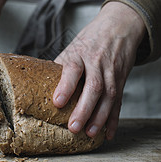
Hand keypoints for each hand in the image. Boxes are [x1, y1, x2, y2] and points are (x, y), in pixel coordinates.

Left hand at [53, 2, 145, 139]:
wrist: (119, 27)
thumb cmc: (90, 40)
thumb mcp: (73, 47)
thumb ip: (60, 67)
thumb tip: (39, 87)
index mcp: (81, 54)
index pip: (73, 69)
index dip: (65, 86)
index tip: (58, 102)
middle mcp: (97, 64)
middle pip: (93, 87)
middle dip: (84, 110)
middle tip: (73, 128)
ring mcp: (112, 73)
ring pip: (108, 97)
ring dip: (99, 118)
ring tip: (89, 134)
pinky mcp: (121, 81)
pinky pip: (118, 102)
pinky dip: (114, 120)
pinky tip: (108, 134)